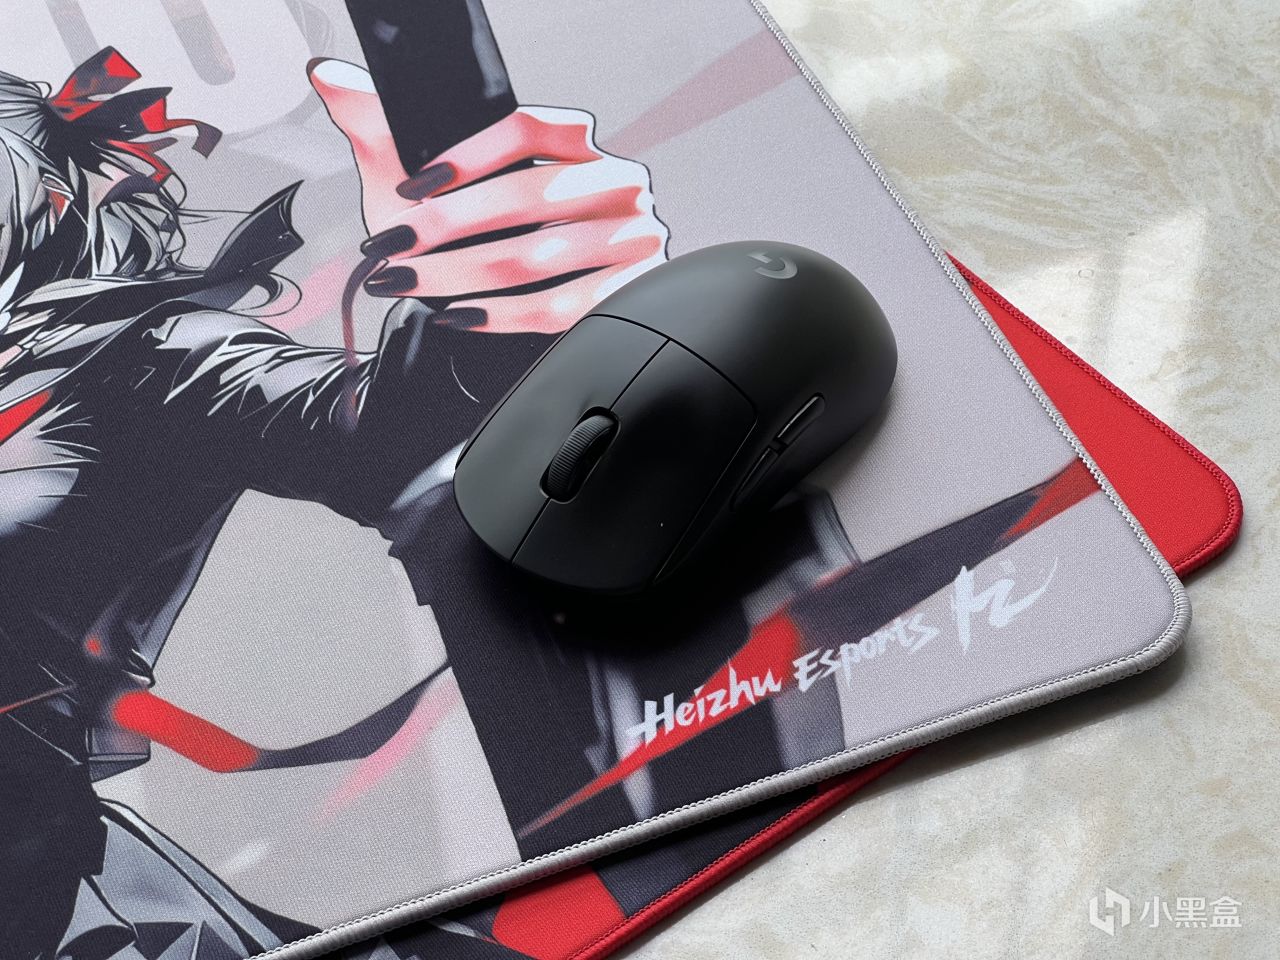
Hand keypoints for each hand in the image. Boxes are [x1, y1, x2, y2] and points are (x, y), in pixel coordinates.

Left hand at [309, 59, 668, 333]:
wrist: (545, 291)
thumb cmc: (492, 229)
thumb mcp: (440, 179)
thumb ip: (385, 123)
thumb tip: (326, 77)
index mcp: (579, 143)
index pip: (529, 128)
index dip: (468, 154)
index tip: (409, 186)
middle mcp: (616, 182)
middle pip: (528, 196)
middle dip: (446, 227)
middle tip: (388, 247)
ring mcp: (630, 238)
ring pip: (536, 256)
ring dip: (458, 274)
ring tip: (403, 282)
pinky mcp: (625, 294)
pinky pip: (557, 307)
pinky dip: (500, 315)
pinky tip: (457, 314)